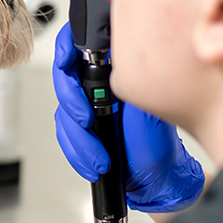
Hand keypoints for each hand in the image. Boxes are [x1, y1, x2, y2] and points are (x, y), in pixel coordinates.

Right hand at [52, 22, 204, 211]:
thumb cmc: (160, 143)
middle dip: (71, 101)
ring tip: (99, 157)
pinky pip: (65, 135)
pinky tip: (92, 164)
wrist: (158, 178)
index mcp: (116, 67)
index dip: (67, 46)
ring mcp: (88, 105)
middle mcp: (100, 83)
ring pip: (63, 110)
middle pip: (66, 77)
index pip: (83, 43)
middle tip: (86, 120)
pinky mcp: (80, 127)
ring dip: (77, 137)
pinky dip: (76, 152)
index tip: (66, 60)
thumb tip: (120, 66)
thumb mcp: (150, 112)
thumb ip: (132, 88)